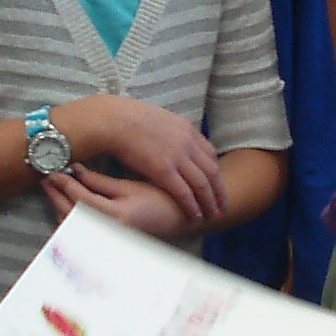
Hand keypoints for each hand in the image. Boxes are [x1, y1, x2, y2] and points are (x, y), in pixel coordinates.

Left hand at [43, 169, 194, 240]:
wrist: (179, 220)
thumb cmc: (159, 200)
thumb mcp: (129, 187)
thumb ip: (100, 181)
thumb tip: (75, 170)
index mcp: (116, 216)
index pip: (80, 199)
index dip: (64, 184)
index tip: (52, 171)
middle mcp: (109, 232)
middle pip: (70, 215)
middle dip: (55, 195)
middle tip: (46, 178)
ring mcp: (106, 239)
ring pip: (72, 225)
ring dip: (60, 206)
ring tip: (54, 187)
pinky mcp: (105, 241)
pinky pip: (79, 231)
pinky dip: (69, 217)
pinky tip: (67, 202)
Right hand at [63, 98, 224, 223]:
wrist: (113, 119)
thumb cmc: (126, 119)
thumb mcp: (157, 120)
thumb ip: (167, 132)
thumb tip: (165, 142)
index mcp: (186, 128)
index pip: (210, 153)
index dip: (214, 172)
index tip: (216, 184)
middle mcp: (187, 142)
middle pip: (212, 171)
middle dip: (219, 191)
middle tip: (222, 206)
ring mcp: (177, 155)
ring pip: (202, 184)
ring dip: (210, 202)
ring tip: (213, 215)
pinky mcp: (164, 169)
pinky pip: (184, 192)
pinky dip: (192, 205)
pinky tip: (195, 216)